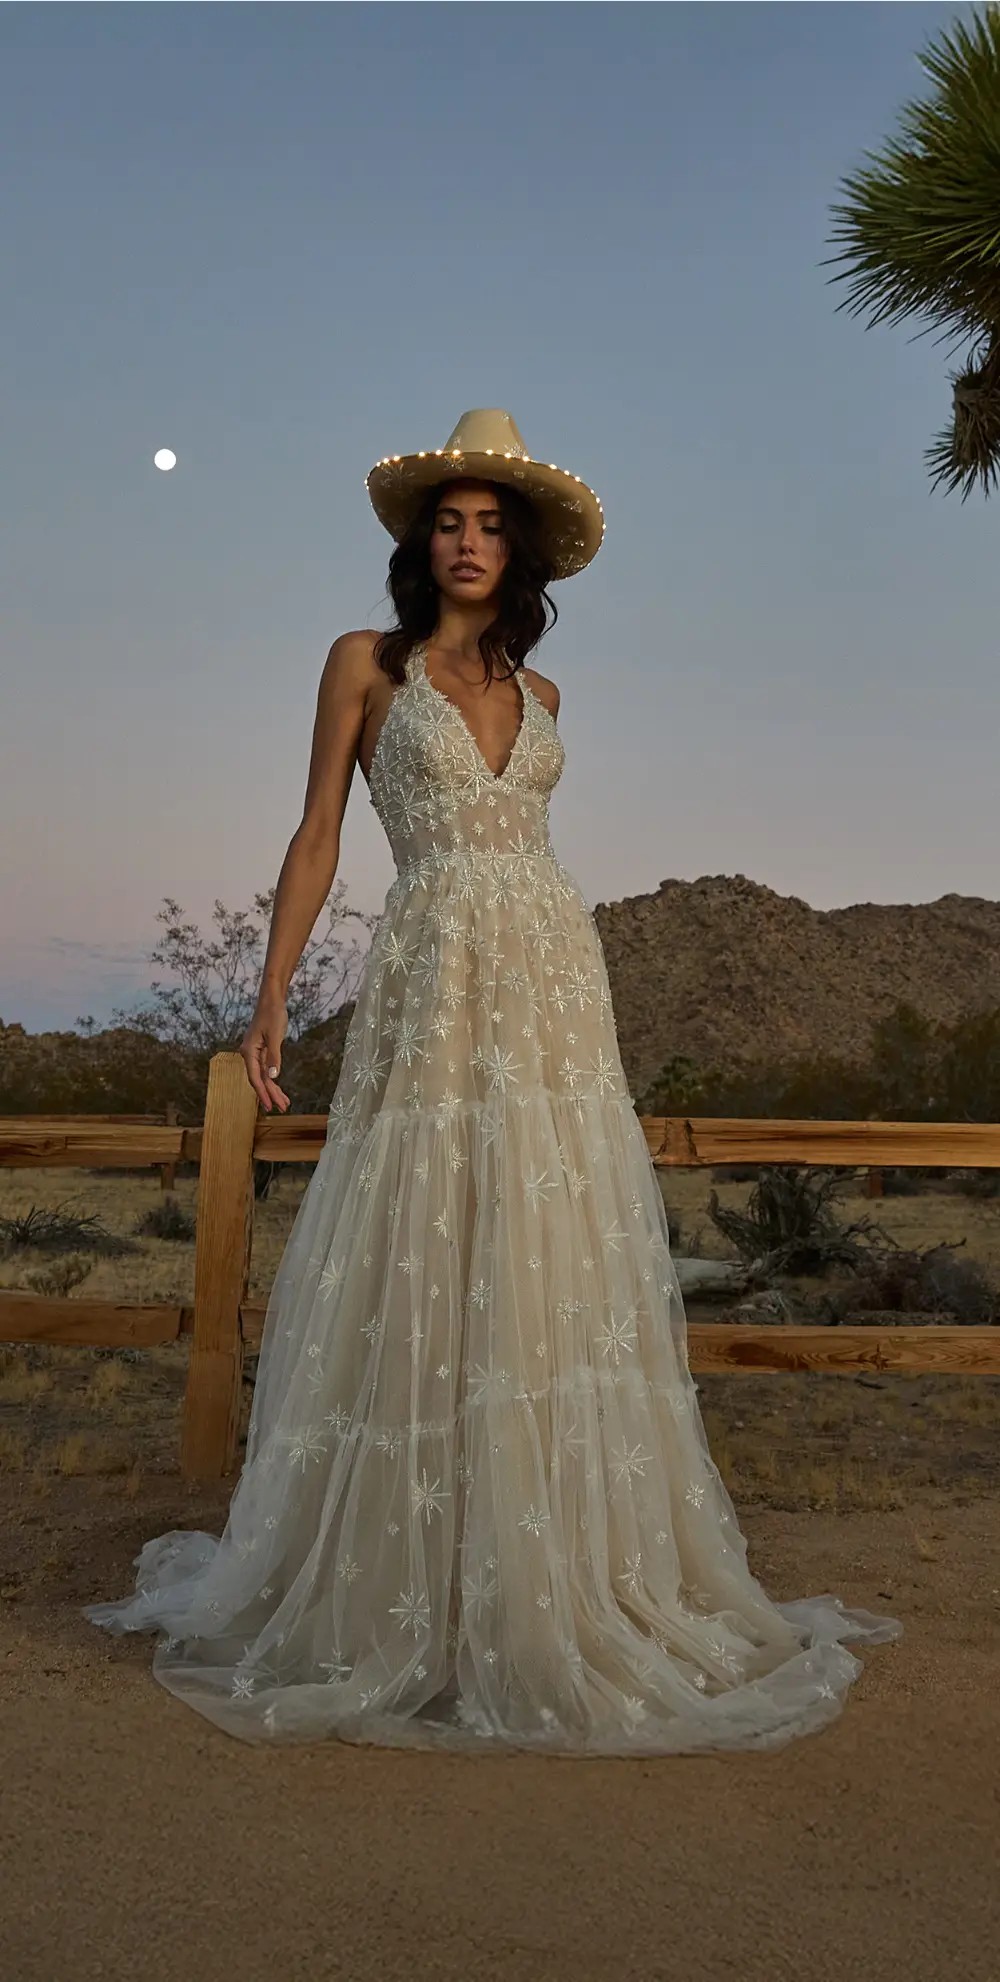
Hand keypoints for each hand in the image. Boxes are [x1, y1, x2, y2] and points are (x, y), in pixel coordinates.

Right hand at [240, 995, 289, 1112]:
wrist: (271, 1000)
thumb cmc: (272, 1014)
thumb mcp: (275, 1035)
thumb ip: (274, 1057)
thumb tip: (272, 1076)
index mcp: (249, 1052)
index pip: (255, 1077)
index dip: (263, 1093)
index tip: (270, 1106)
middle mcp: (249, 1054)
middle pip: (259, 1080)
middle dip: (271, 1094)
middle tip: (282, 1108)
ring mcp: (255, 1054)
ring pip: (263, 1076)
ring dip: (274, 1089)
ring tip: (284, 1103)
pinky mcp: (262, 1051)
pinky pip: (266, 1069)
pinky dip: (274, 1079)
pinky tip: (279, 1089)